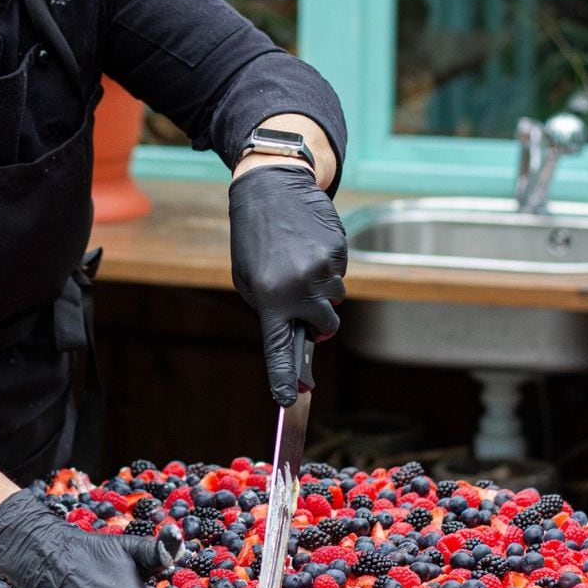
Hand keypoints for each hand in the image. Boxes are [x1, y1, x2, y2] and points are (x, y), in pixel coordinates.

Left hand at [229, 164, 347, 405]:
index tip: (290, 399)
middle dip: (319, 325)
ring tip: (300, 263)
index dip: (286, 376)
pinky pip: (339, 274)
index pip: (280, 349)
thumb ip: (272, 310)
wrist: (272, 188)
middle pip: (325, 329)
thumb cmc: (254, 240)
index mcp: (270, 299)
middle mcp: (299, 288)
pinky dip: (327, 268)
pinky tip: (310, 248)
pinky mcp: (338, 252)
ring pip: (335, 300)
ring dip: (322, 292)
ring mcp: (322, 270)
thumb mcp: (249, 279)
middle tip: (305, 307)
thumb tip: (301, 338)